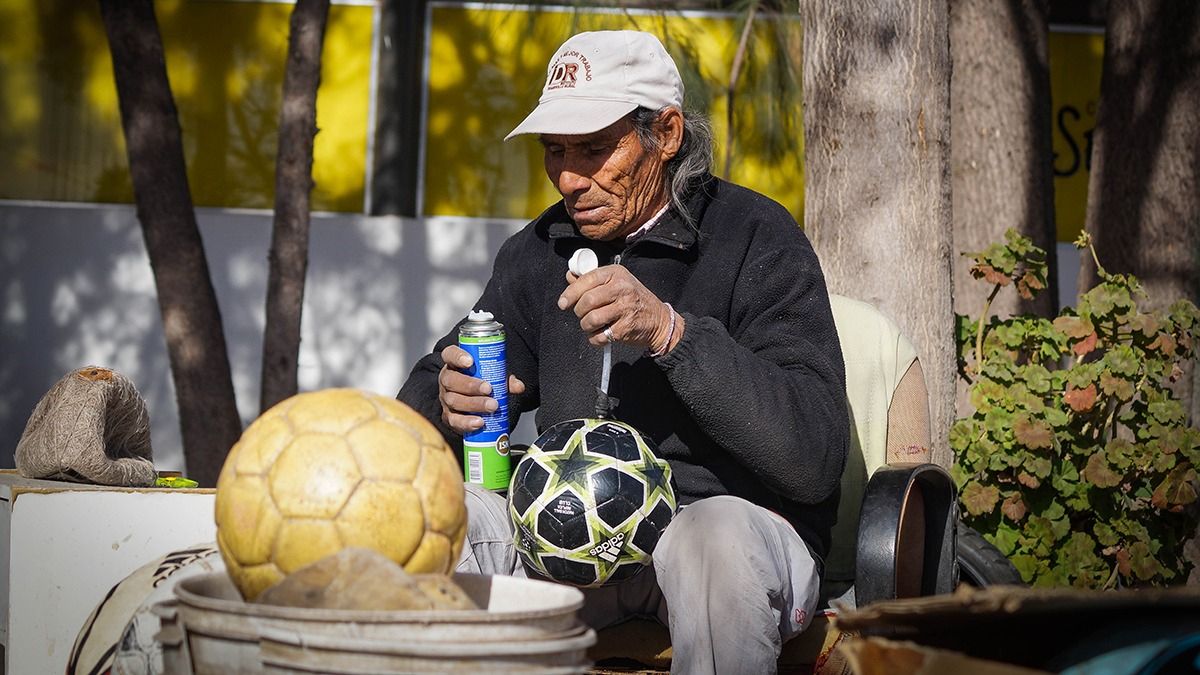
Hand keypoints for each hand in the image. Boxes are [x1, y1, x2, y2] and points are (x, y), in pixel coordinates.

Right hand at [437, 344, 525, 434]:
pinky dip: (467, 422)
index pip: (450, 354)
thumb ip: (505, 379)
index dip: (457, 357)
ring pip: (453, 400)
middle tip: (489, 389)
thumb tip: (518, 386)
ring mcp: (446, 398)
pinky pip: (454, 420)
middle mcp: (447, 380)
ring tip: (492, 406)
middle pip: (451, 380)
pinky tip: (479, 422)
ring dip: (474, 404)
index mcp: (454, 363)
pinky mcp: (448, 416)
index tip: (470, 361)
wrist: (475, 402)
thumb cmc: (482, 382)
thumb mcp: (494, 375)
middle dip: (470, 385)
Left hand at [558, 265, 681, 350]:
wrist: (659, 320)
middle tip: (581, 315)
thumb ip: (592, 280)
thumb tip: (570, 276)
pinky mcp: (626, 328)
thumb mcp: (616, 282)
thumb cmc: (632, 300)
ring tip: (592, 325)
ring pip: (591, 319)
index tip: (563, 303)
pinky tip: (600, 335)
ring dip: (586, 326)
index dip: (570, 293)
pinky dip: (595, 339)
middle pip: (587, 301)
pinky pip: (599, 336)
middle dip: (578, 311)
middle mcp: (622, 288)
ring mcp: (626, 308)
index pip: (587, 280)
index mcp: (616, 273)